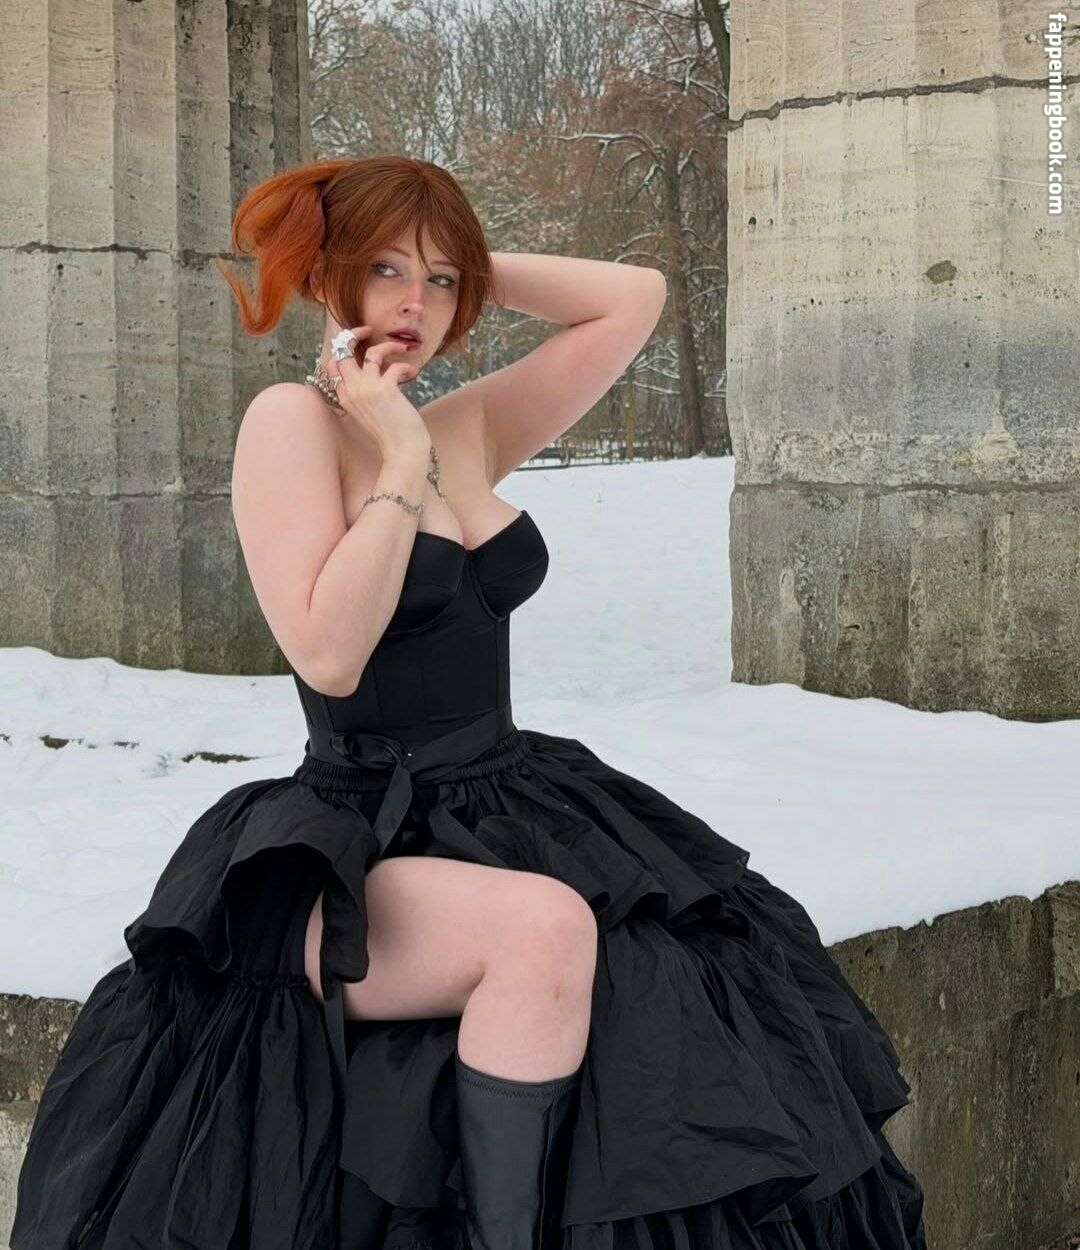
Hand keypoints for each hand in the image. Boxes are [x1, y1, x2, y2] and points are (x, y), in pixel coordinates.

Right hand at [320, 327, 429, 457]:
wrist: (402, 452)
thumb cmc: (389, 435)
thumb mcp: (368, 413)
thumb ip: (365, 394)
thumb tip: (378, 372)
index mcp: (344, 397)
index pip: (332, 364)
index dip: (342, 349)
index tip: (356, 344)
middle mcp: (351, 391)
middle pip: (342, 351)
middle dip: (354, 334)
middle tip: (369, 331)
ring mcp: (367, 389)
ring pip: (371, 352)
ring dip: (390, 346)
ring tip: (403, 348)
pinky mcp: (385, 389)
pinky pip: (395, 366)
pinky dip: (406, 367)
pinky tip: (413, 375)